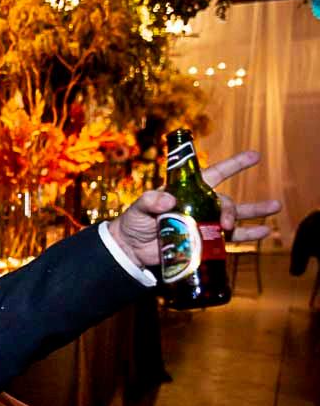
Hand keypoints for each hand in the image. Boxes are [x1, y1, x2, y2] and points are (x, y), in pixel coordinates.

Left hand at [109, 151, 278, 267]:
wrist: (130, 249)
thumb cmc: (133, 223)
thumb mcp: (138, 207)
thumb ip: (150, 201)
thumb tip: (167, 200)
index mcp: (188, 191)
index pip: (216, 173)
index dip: (235, 164)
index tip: (254, 156)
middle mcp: (200, 205)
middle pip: (225, 202)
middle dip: (233, 209)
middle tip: (228, 220)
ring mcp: (204, 224)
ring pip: (235, 218)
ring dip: (255, 214)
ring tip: (275, 208)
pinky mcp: (204, 243)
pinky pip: (230, 239)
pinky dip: (248, 236)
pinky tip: (265, 232)